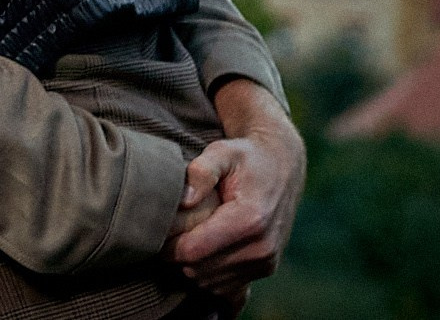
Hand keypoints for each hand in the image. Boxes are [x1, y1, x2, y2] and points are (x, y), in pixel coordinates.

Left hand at [171, 79, 305, 294]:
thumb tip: (184, 200)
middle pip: (199, 269)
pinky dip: (208, 275)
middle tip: (165, 234)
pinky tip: (203, 253)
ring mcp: (266, 261)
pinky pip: (227, 288)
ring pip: (210, 282)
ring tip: (184, 239)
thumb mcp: (223, 152)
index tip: (156, 230)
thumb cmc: (247, 157)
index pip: (194, 250)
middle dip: (176, 256)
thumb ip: (201, 171)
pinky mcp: (266, 268)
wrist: (283, 166)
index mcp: (250, 219)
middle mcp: (262, 247)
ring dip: (190, 267)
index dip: (167, 246)